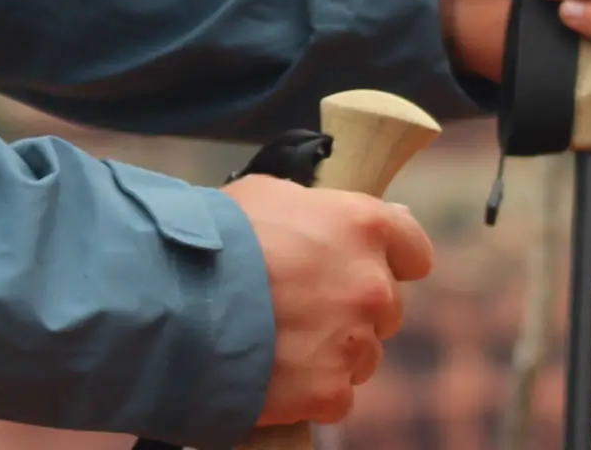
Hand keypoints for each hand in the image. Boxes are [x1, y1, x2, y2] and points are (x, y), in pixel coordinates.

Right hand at [229, 173, 433, 425]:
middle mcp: (371, 285)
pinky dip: (311, 390)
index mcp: (363, 226)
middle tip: (303, 305)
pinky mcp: (331, 391)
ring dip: (332, 350)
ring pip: (362, 354)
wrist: (176, 301)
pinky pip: (336, 395)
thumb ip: (318, 212)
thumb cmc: (216, 238)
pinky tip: (275, 370)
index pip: (414, 250)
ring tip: (279, 339)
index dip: (393, 260)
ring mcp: (354, 341)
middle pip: (387, 307)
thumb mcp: (270, 195)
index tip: (370, 266)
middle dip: (353, 307)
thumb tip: (337, 225)